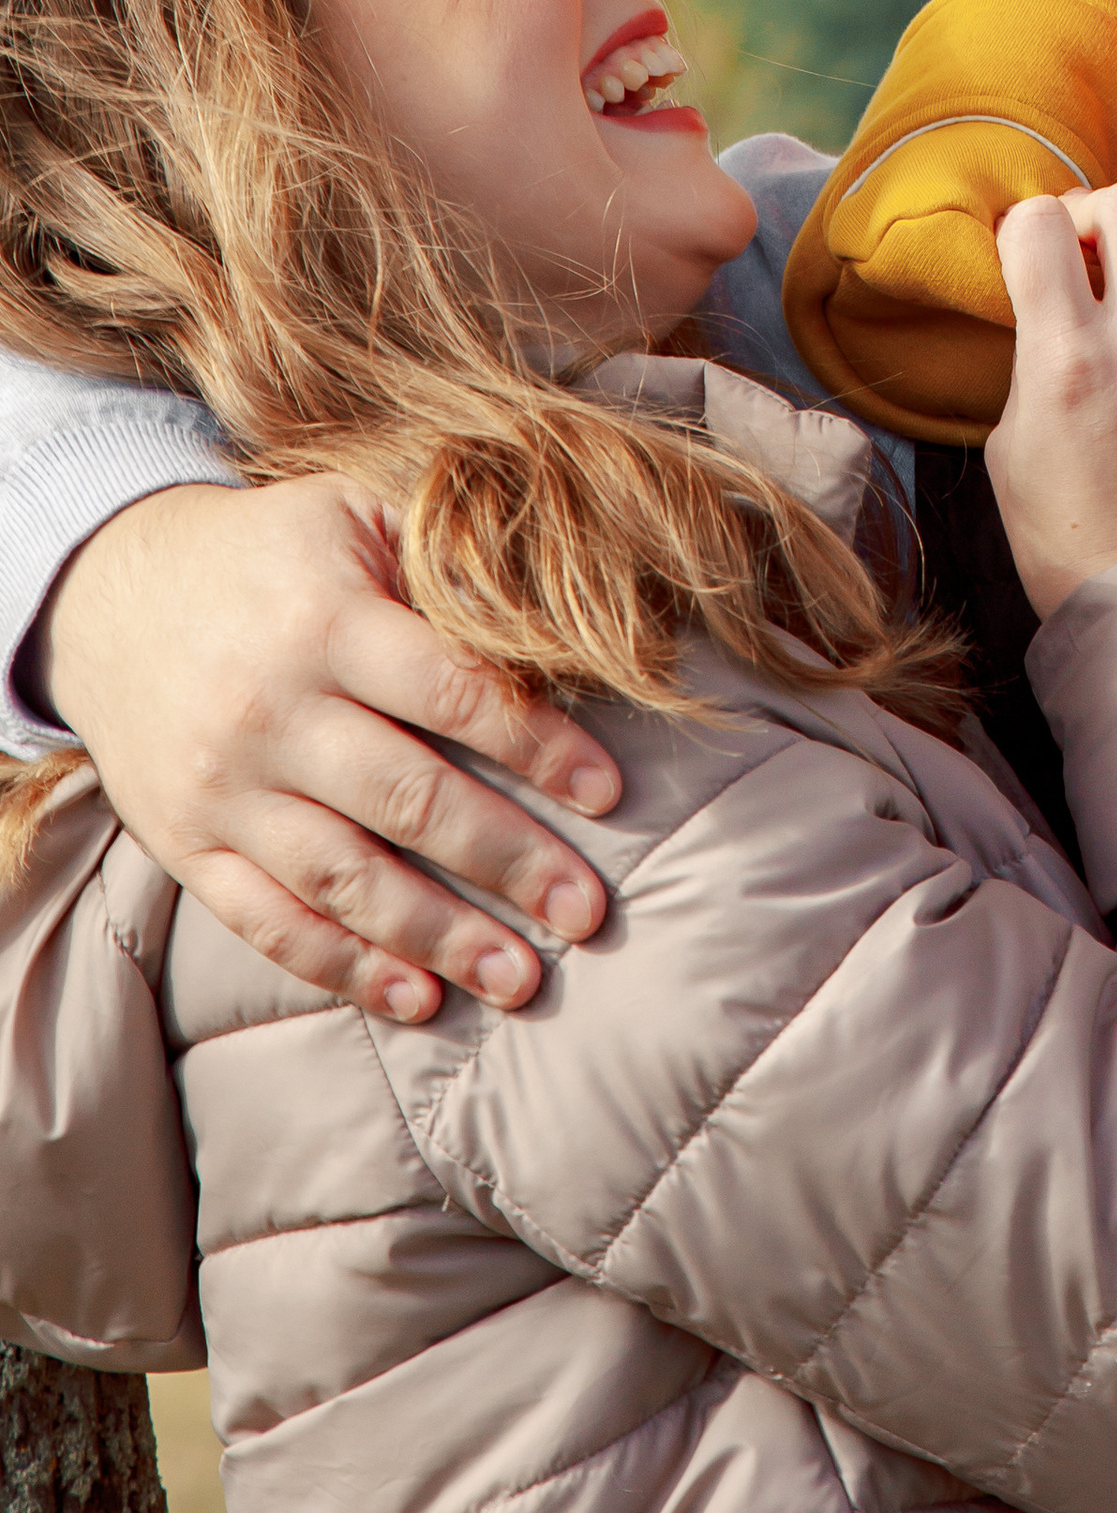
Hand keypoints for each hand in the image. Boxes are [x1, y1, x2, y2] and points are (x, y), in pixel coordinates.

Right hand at [35, 476, 619, 1023]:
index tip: (609, 796)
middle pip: (408, 800)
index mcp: (326, 619)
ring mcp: (224, 787)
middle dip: (508, 860)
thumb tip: (560, 619)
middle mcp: (270, 709)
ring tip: (522, 978)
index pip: (451, 691)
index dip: (536, 745)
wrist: (112, 593)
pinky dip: (344, 967)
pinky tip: (417, 998)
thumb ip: (443, 562)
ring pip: (345, 877)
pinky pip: (268, 921)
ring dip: (440, 935)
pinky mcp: (187, 844)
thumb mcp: (351, 514)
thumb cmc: (272, 552)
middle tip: (588, 912)